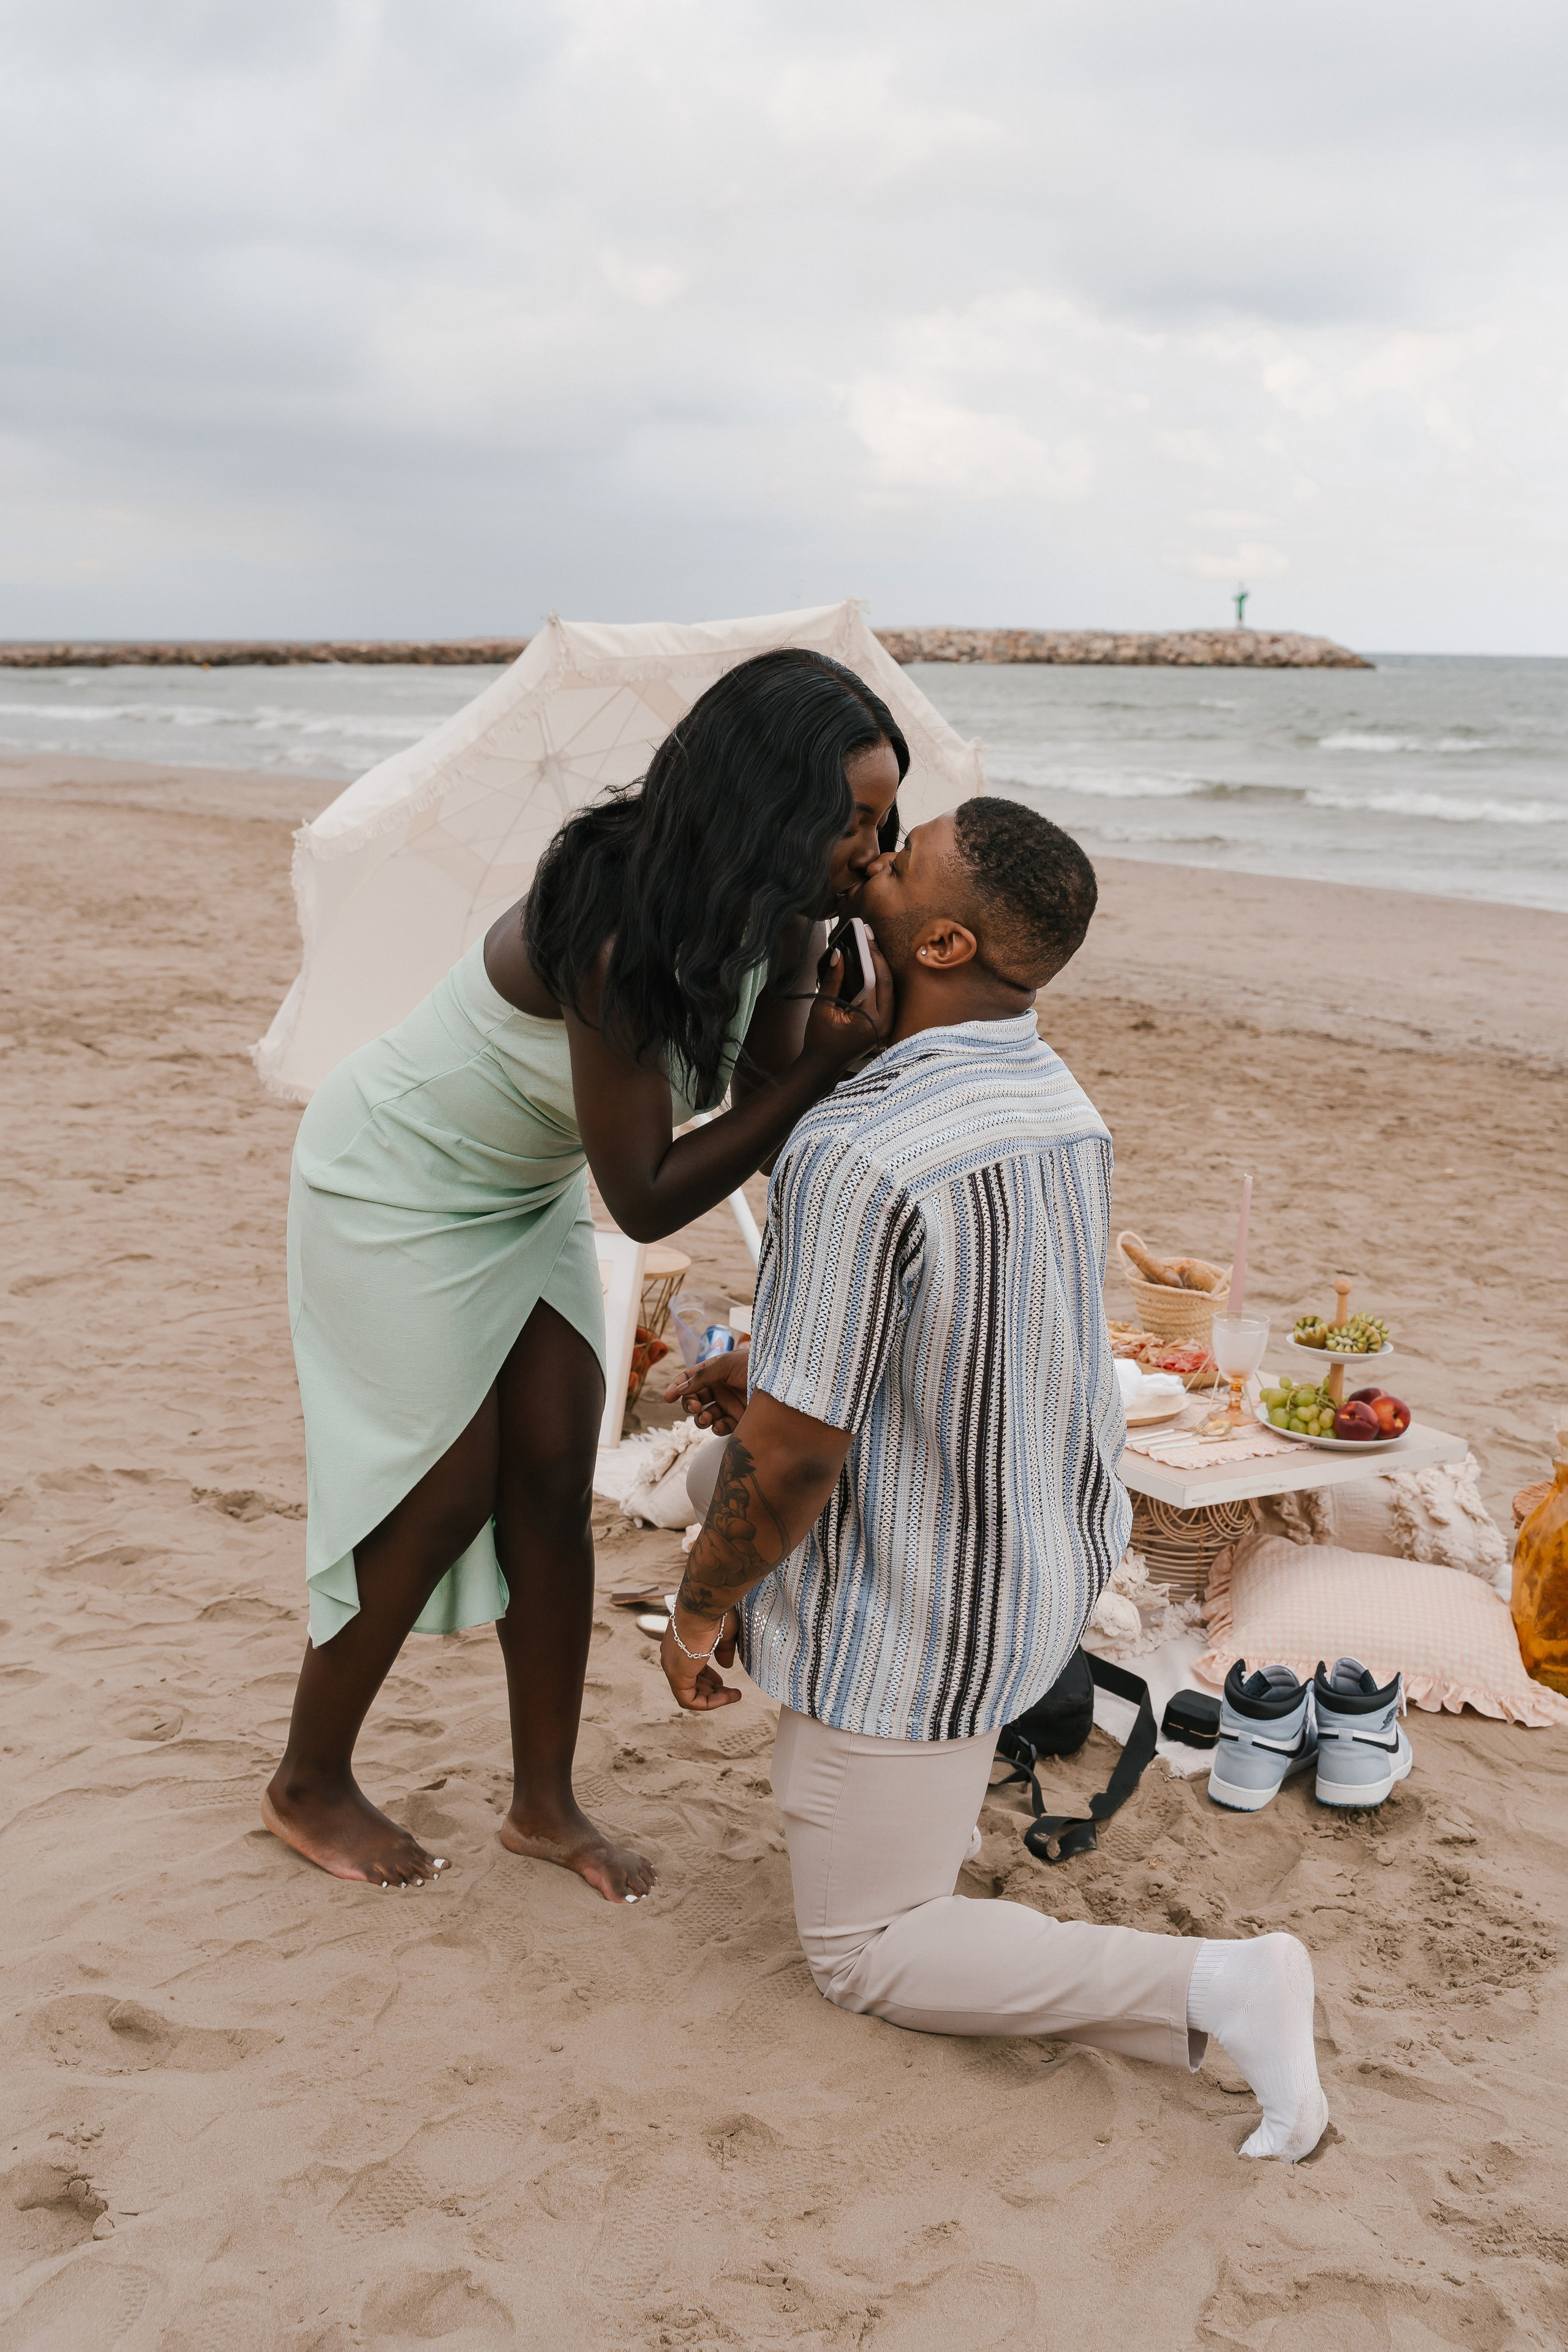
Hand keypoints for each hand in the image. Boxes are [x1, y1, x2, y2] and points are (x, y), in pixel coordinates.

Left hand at [661, 1602, 740, 1711]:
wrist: (703, 1607)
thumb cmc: (714, 1613)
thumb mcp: (723, 1634)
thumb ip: (723, 1651)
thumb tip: (726, 1665)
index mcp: (679, 1645)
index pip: (691, 1668)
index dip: (707, 1677)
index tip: (722, 1679)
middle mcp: (672, 1657)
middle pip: (690, 1682)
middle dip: (712, 1689)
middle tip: (731, 1691)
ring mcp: (672, 1667)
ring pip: (690, 1693)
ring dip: (713, 1698)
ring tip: (734, 1696)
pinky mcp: (676, 1675)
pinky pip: (689, 1699)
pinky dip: (708, 1702)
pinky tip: (726, 1697)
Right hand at [665, 1342, 748, 1433]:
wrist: (784, 1380)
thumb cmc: (755, 1365)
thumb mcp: (727, 1364)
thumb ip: (702, 1376)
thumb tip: (678, 1390)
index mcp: (714, 1372)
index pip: (689, 1379)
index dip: (676, 1387)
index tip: (667, 1397)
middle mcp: (720, 1389)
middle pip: (694, 1400)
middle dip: (690, 1405)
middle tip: (695, 1407)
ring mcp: (729, 1405)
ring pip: (705, 1416)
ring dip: (701, 1418)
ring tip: (706, 1417)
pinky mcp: (740, 1420)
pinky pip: (721, 1428)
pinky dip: (717, 1428)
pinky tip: (721, 1424)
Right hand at [801, 933, 894, 1073]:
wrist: (823, 1066)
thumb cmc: (819, 1040)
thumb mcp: (822, 1009)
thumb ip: (832, 981)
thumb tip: (838, 953)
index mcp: (870, 1021)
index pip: (875, 981)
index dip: (870, 955)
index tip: (864, 935)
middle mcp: (885, 1024)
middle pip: (887, 981)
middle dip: (878, 956)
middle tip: (869, 934)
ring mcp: (888, 1026)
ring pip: (890, 988)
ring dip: (880, 966)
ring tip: (870, 944)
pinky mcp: (886, 1024)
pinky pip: (887, 996)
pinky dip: (879, 980)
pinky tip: (871, 963)